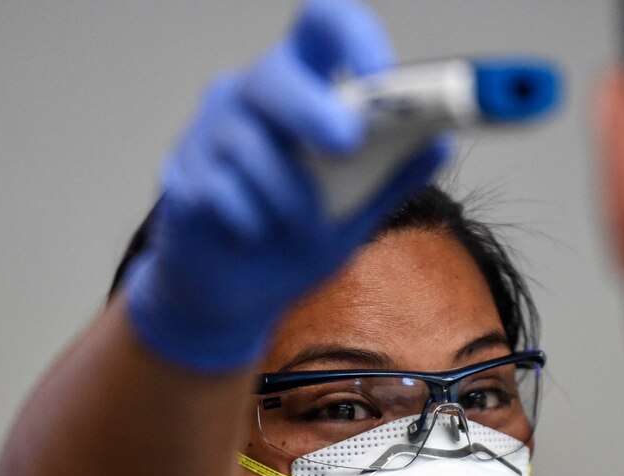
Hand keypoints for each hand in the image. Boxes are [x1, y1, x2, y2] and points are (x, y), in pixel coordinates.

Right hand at [125, 0, 450, 372]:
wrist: (236, 299)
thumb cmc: (293, 241)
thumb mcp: (357, 214)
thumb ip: (393, 177)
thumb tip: (441, 143)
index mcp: (303, 89)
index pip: (322, 28)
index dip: (352, 37)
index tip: (381, 74)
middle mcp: (251, 98)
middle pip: (276, 75)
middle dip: (312, 108)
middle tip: (346, 143)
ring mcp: (209, 134)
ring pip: (251, 146)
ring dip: (290, 199)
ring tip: (299, 228)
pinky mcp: (182, 178)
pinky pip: (222, 192)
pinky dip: (252, 223)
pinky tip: (252, 235)